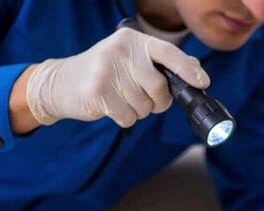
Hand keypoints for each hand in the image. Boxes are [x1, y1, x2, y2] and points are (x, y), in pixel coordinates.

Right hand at [26, 28, 208, 126]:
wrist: (61, 81)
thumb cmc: (105, 71)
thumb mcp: (131, 58)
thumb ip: (162, 62)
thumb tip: (196, 70)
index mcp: (132, 39)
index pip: (167, 52)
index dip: (187, 69)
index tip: (202, 82)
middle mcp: (120, 51)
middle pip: (159, 87)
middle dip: (157, 101)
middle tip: (144, 98)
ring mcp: (106, 70)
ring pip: (144, 106)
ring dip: (138, 110)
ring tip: (121, 98)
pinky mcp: (97, 92)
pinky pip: (128, 117)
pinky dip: (125, 118)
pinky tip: (111, 106)